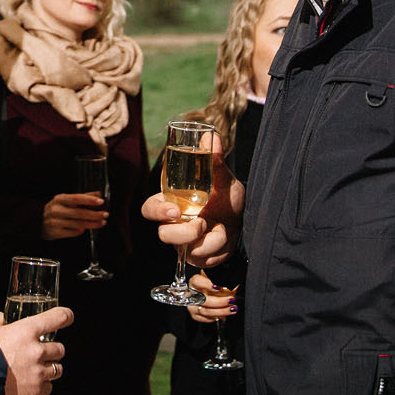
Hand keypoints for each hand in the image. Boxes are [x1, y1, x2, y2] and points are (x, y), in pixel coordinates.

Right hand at [0, 305, 72, 394]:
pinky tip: (30, 386)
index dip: (65, 316)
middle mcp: (36, 350)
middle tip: (40, 354)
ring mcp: (38, 371)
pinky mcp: (37, 391)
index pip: (55, 318)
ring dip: (50, 369)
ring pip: (58, 369)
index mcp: (25, 331)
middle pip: (60, 348)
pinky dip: (42, 387)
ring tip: (35, 372)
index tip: (68, 317)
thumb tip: (0, 318)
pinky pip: (49, 388)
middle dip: (53, 351)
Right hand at [40, 190, 105, 240]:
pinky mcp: (56, 233)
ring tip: (102, 222)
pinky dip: (82, 230)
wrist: (38, 222)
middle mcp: (56, 210)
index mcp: (59, 199)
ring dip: (93, 224)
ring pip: (79, 224)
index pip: (76, 198)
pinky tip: (85, 228)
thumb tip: (98, 193)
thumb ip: (82, 197)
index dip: (89, 199)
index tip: (101, 201)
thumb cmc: (56, 210)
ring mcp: (55, 222)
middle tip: (105, 214)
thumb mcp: (66, 200)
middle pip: (79, 213)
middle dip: (95, 214)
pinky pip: (74, 232)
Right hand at [142, 135, 242, 267]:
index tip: (174, 210)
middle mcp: (175, 225)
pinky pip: (202, 257)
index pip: (150, 209)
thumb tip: (211, 136)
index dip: (156, 212)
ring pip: (183, 248)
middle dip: (182, 232)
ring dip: (205, 238)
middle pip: (162, 234)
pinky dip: (218, 245)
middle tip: (200, 222)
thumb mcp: (224, 181)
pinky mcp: (197, 257)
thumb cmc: (228, 200)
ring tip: (219, 226)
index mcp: (173, 204)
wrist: (245, 223)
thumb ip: (216, 162)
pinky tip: (223, 235)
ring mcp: (185, 244)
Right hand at [183, 276, 237, 322]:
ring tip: (232, 309)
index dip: (207, 284)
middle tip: (231, 300)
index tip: (218, 287)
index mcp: (194, 282)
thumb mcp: (213, 279)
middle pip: (203, 300)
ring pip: (205, 311)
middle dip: (220, 302)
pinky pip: (205, 318)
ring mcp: (192, 306)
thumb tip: (233, 283)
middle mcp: (191, 294)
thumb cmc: (210, 285)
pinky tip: (223, 314)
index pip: (197, 281)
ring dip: (221, 311)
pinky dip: (215, 317)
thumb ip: (221, 280)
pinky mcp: (194, 315)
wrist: (202, 293)